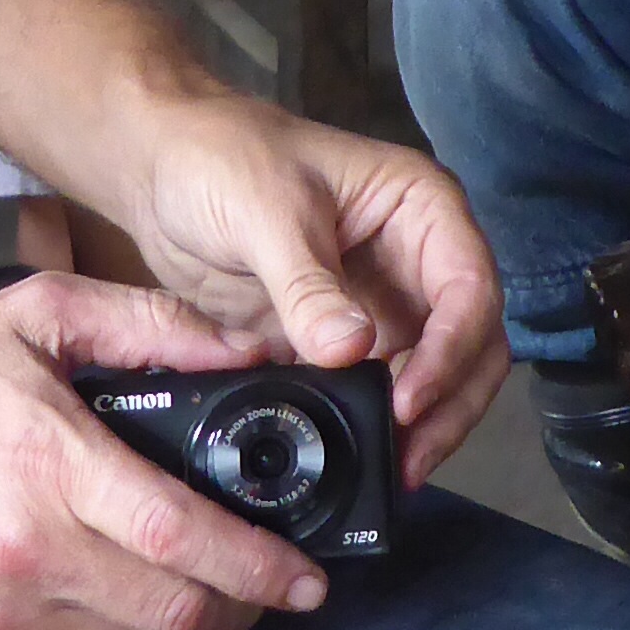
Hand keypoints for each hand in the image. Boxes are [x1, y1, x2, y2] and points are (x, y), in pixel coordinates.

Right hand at [0, 269, 327, 629]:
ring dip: (173, 628)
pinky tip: (104, 598)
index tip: (305, 580)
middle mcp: (27, 553)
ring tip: (187, 587)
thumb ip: (147, 323)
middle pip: (171, 614)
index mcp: (52, 464)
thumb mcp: (37, 314)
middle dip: (238, 609)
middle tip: (263, 589)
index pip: (185, 539)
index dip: (260, 570)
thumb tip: (239, 346)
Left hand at [107, 93, 511, 487]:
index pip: (470, 285)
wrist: (158, 167)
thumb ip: (308, 285)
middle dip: (450, 403)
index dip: (452, 349)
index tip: (410, 401)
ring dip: (422, 426)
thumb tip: (351, 351)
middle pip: (471, 342)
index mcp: (420, 208)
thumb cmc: (222, 158)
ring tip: (388, 472)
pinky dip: (373, 427)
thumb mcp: (267, 213)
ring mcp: (382, 304)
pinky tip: (354, 458)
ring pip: (434, 377)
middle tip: (410, 460)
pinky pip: (374, 393)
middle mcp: (415, 259)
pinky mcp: (340, 342)